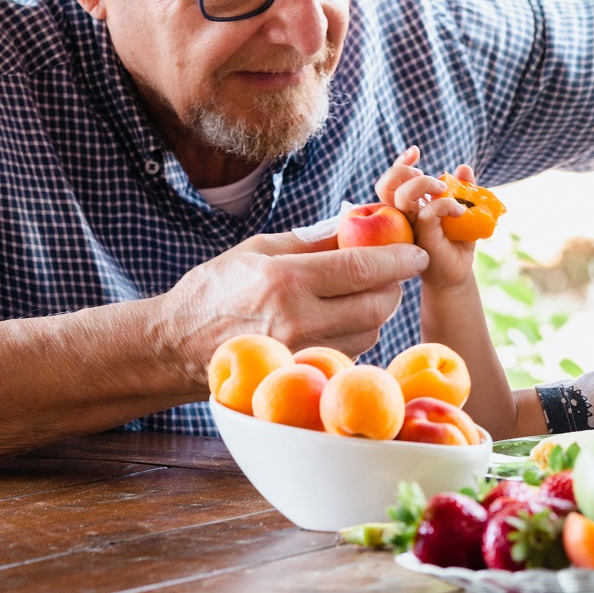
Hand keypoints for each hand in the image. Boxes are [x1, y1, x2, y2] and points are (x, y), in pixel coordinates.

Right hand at [162, 224, 427, 382]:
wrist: (177, 345)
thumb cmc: (216, 289)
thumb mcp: (258, 249)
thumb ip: (312, 239)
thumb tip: (358, 221)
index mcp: (286, 280)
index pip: (362, 267)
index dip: (398, 258)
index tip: (417, 251)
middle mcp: (297, 320)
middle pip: (375, 304)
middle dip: (393, 284)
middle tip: (393, 269)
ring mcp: (300, 351)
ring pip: (369, 330)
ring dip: (379, 309)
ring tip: (365, 290)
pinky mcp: (301, 370)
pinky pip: (351, 350)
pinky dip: (359, 331)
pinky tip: (344, 316)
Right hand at [376, 146, 477, 290]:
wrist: (456, 274)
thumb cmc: (455, 243)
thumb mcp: (463, 210)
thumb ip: (463, 189)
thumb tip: (464, 167)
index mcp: (408, 207)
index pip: (393, 181)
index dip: (400, 163)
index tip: (415, 151)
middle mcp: (402, 216)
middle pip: (387, 186)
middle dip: (404, 172)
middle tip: (433, 180)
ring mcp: (409, 228)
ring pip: (401, 198)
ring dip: (423, 185)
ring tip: (443, 189)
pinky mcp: (422, 239)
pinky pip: (427, 213)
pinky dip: (444, 204)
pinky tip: (460, 211)